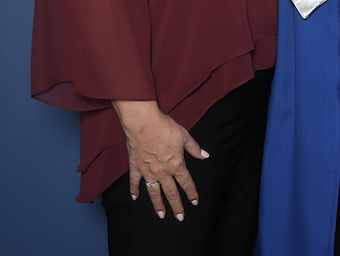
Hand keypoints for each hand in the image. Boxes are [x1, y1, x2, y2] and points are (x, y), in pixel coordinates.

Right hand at [112, 100, 207, 220]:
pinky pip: (135, 181)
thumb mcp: (184, 135)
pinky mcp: (136, 166)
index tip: (194, 202)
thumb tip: (205, 155)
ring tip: (161, 214)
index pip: (187, 183)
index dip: (192, 193)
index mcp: (176, 165)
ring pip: (154, 192)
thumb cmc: (164, 126)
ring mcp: (148, 170)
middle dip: (177, 206)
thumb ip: (194, 148)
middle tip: (180, 217)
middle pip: (171, 193)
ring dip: (158, 204)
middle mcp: (163, 172)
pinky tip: (135, 197)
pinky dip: (134, 190)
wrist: (143, 122)